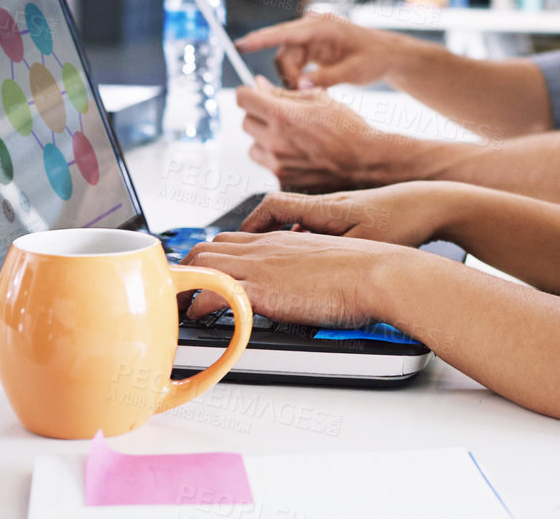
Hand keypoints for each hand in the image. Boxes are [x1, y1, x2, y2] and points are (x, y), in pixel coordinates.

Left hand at [180, 231, 422, 325]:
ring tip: (179, 311)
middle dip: (187, 270)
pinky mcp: (262, 289)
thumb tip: (306, 288)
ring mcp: (261, 265)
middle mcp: (264, 247)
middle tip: (181, 296)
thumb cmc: (366, 273)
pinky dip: (199, 306)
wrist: (379, 273)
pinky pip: (214, 292)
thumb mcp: (328, 263)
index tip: (201, 276)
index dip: (210, 258)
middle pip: (206, 248)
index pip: (230, 240)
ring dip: (186, 287)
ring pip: (201, 264)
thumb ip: (308, 270)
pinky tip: (198, 320)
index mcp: (280, 240)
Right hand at [235, 13, 402, 89]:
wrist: (387, 55)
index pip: (285, 32)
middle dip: (287, 76)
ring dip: (292, 80)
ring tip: (311, 94)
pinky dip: (297, 78)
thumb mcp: (355, 71)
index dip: (261, 39)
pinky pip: (293, 63)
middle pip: (283, 52)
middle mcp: (312, 28)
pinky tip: (309, 89)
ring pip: (286, 61)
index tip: (241, 45)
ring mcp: (310, 37)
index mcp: (322, 27)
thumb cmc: (374, 59)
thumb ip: (327, 78)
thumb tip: (300, 86)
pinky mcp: (311, 47)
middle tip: (302, 96)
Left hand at [237, 78, 397, 191]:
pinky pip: (268, 166)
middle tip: (281, 116)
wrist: (366, 161)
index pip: (242, 98)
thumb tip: (258, 85)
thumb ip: (282, 92)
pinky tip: (299, 156)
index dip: (249, 93)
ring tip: (292, 138)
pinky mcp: (283, 181)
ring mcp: (278, 165)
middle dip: (259, 115)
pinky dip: (277, 160)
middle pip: (245, 122)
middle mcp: (275, 141)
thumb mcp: (318, 99)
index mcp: (282, 115)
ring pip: (253, 146)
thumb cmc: (347, 127)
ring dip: (265, 140)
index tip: (257, 95)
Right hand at [238, 183, 457, 246]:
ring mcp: (339, 211)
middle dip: (258, 233)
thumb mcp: (364, 243)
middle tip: (245, 256)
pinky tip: (312, 265)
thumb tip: (297, 272)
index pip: (273, 205)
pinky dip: (305, 244)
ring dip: (282, 240)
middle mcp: (327, 206)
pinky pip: (317, 230)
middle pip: (279, 213)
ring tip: (273, 267)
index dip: (251, 222)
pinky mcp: (352, 220)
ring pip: (298, 224)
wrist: (435, 204)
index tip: (238, 241)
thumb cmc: (404, 220)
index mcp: (324, 207)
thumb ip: (330, 256)